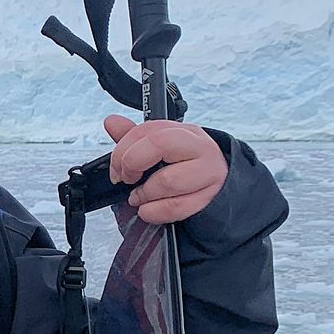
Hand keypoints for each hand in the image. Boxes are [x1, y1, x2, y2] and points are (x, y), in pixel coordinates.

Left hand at [103, 115, 226, 224]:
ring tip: (139, 198)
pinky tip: (149, 210)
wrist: (221, 188)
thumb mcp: (161, 151)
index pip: (147, 130)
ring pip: (168, 181)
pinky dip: (154, 212)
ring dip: (144, 194)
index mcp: (184, 132)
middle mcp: (199, 147)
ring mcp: (209, 172)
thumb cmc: (185, 169)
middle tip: (127, 180)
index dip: (122, 150)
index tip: (117, 169)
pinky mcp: (211, 196)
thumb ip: (135, 138)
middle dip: (132, 164)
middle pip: (159, 144)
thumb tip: (112, 122)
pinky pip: (176, 207)